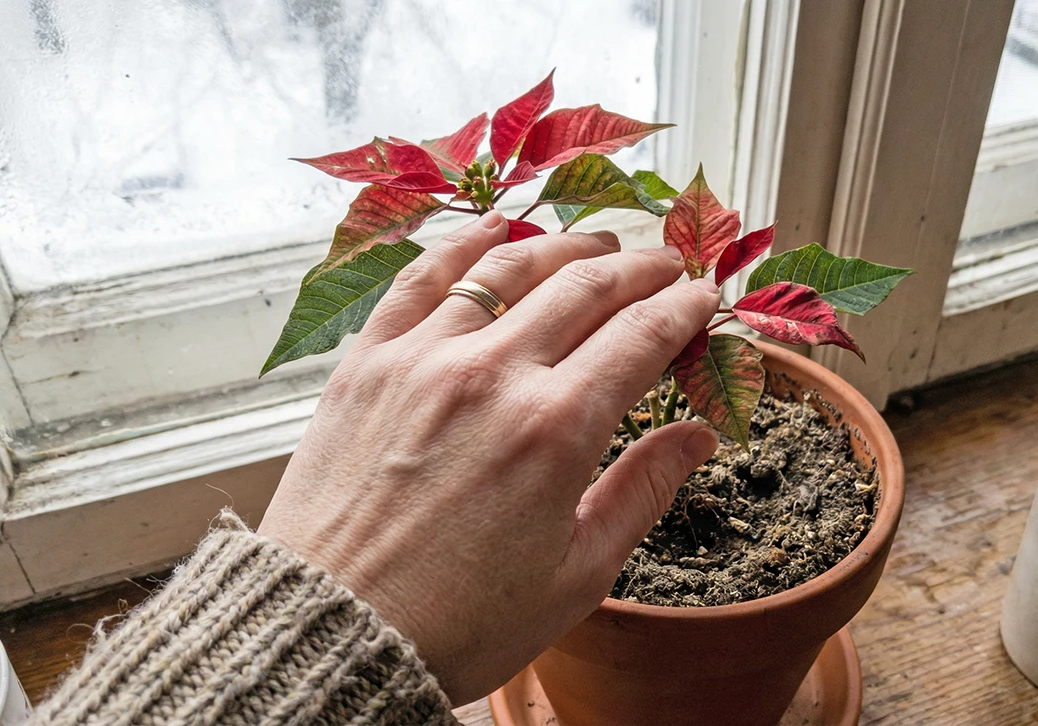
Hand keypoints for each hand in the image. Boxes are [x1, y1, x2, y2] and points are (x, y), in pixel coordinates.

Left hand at [258, 211, 719, 703]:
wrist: (334, 632)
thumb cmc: (461, 620)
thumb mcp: (578, 574)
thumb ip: (643, 490)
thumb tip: (699, 436)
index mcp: (556, 428)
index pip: (641, 335)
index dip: (684, 307)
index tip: (703, 296)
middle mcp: (493, 373)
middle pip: (585, 286)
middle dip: (639, 267)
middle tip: (665, 264)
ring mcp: (423, 358)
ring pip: (507, 266)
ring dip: (564, 244)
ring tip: (597, 243)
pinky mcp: (367, 361)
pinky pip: (420, 278)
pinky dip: (462, 243)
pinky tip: (492, 225)